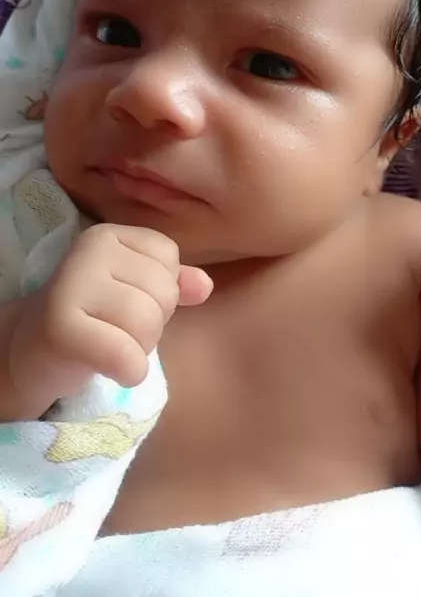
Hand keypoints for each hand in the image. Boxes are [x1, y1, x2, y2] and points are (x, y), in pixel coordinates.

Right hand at [9, 224, 212, 408]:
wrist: (31, 350)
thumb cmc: (93, 318)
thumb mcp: (135, 291)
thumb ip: (173, 282)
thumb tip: (204, 285)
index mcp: (108, 236)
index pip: (168, 258)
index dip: (162, 290)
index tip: (127, 302)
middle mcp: (87, 252)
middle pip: (163, 291)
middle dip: (153, 322)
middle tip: (119, 330)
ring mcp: (71, 286)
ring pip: (147, 322)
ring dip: (140, 347)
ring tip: (113, 347)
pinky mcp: (61, 328)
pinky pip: (123, 354)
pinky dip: (130, 370)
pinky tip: (116, 370)